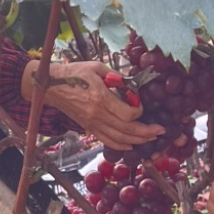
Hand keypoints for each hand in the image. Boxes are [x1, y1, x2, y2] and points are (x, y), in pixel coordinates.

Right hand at [22, 60, 165, 150]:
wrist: (51, 86)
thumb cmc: (74, 73)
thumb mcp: (97, 67)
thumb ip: (116, 76)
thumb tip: (132, 84)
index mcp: (100, 98)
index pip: (127, 114)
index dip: (140, 112)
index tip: (142, 105)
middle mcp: (97, 115)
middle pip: (127, 130)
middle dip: (147, 132)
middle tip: (161, 131)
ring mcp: (92, 124)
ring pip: (119, 139)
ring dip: (138, 141)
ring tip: (152, 139)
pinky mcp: (89, 128)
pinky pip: (107, 141)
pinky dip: (121, 145)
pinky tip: (132, 145)